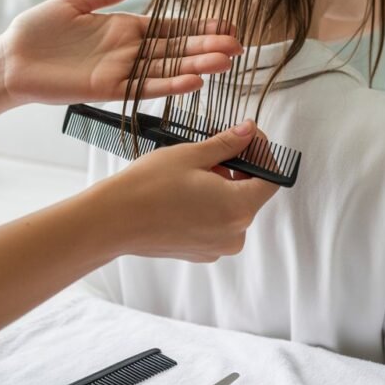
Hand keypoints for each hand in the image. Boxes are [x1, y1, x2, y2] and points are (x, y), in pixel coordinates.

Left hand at [0, 0, 242, 104]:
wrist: (10, 59)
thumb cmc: (38, 31)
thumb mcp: (74, 2)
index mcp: (124, 28)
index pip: (170, 28)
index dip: (197, 27)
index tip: (226, 25)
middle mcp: (128, 51)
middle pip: (176, 50)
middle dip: (207, 47)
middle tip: (239, 46)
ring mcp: (120, 71)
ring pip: (167, 69)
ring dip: (196, 66)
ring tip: (226, 62)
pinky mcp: (106, 89)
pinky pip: (143, 88)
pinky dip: (168, 85)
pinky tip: (192, 81)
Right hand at [105, 120, 278, 260]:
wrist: (113, 220)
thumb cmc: (149, 187)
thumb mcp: (192, 155)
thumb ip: (228, 144)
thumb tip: (249, 132)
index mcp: (238, 208)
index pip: (271, 179)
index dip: (263, 155)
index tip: (248, 138)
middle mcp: (234, 233)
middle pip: (250, 193)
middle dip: (236, 169)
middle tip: (211, 150)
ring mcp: (217, 246)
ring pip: (231, 208)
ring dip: (221, 187)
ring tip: (192, 172)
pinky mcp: (200, 252)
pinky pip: (216, 223)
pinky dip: (208, 206)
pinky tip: (184, 193)